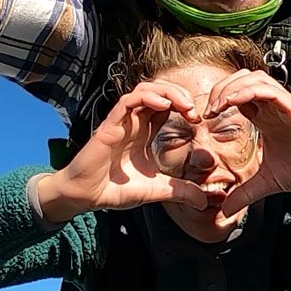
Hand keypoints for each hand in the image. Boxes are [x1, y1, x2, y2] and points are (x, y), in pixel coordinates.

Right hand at [37, 82, 207, 222]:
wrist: (86, 197)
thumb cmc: (114, 189)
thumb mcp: (156, 190)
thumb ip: (179, 191)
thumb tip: (204, 201)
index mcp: (143, 132)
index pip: (166, 105)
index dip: (184, 106)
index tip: (198, 120)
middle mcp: (133, 122)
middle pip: (157, 91)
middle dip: (179, 94)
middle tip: (194, 111)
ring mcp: (121, 122)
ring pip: (144, 90)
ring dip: (166, 92)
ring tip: (182, 105)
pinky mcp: (109, 126)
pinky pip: (127, 101)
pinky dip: (146, 98)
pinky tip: (163, 106)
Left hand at [208, 70, 290, 214]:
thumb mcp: (269, 183)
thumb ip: (246, 194)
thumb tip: (225, 211)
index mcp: (265, 118)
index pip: (236, 96)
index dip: (217, 102)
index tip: (203, 120)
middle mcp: (272, 107)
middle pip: (240, 80)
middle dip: (219, 90)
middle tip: (206, 111)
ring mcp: (283, 104)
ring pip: (252, 78)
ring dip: (230, 87)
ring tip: (216, 106)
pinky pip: (267, 89)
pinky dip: (246, 91)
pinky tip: (232, 103)